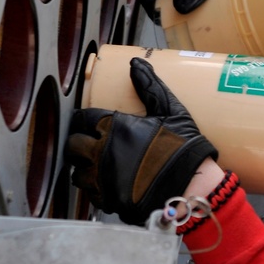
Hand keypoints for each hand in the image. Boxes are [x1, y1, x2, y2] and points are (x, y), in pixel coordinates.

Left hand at [66, 57, 217, 224]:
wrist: (191, 187)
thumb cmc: (182, 147)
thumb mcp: (171, 111)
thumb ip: (150, 87)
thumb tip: (136, 63)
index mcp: (112, 126)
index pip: (81, 119)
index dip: (84, 121)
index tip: (89, 124)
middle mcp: (100, 151)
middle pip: (72, 145)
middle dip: (79, 143)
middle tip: (91, 144)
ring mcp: (101, 178)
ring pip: (77, 172)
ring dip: (85, 168)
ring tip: (99, 166)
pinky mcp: (106, 200)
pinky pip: (90, 194)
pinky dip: (97, 189)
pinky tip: (111, 184)